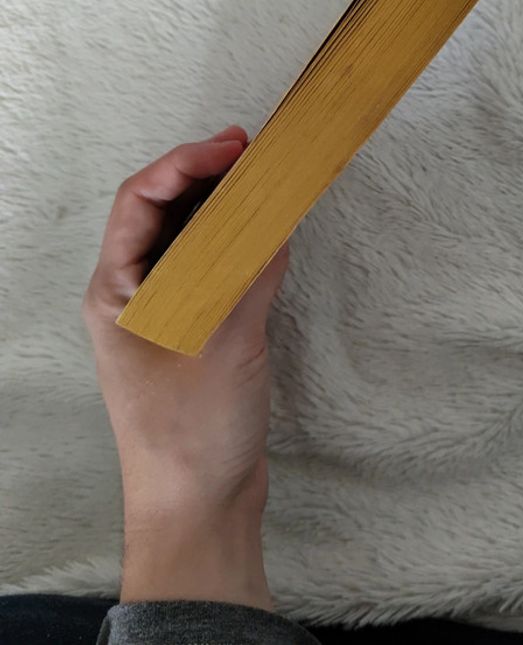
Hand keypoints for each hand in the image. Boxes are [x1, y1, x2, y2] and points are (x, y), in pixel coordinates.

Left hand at [83, 125, 288, 606]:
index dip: (183, 164)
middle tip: (251, 152)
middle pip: (162, 212)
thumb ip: (250, 275)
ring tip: (262, 181)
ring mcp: (165, 312)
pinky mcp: (195, 329)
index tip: (231, 147)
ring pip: (189, 238)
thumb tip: (277, 219)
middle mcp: (134, 294)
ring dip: (222, 207)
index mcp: (116, 291)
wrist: (198, 504)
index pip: (139, 202)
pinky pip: (212, 269)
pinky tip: (267, 232)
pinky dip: (238, 244)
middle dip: (204, 176)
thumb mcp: (224, 344)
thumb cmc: (191, 432)